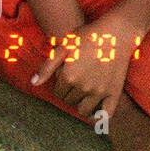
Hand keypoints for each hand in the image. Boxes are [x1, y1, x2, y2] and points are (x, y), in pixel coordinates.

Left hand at [31, 9, 149, 120]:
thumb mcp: (63, 47)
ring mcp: (100, 92)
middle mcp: (83, 87)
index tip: (65, 77)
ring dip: (81, 105)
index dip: (60, 85)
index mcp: (68, 77)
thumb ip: (47, 67)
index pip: (58, 93)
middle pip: (69, 101)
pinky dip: (98, 117)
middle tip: (75, 81)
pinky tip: (95, 111)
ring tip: (83, 93)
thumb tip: (33, 84)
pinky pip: (105, 115)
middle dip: (69, 93)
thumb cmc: (86, 37)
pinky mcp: (114, 93)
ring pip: (83, 111)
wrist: (116, 33)